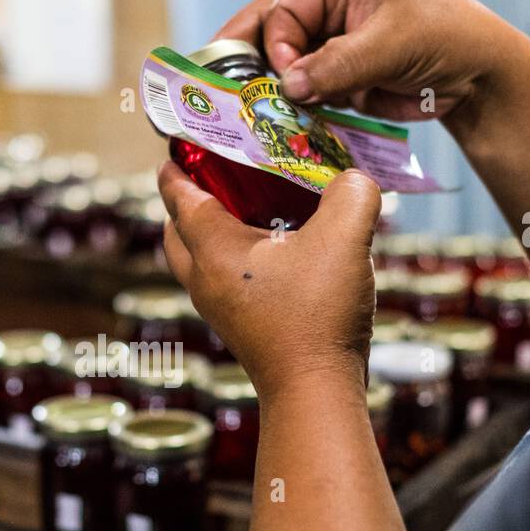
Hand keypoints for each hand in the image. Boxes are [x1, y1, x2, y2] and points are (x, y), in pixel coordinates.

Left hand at [159, 161, 380, 398]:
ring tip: (251, 204)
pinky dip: (235, 256)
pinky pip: (223, 279)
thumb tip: (352, 179)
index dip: (178, 161)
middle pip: (177, 229)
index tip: (183, 137)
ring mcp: (219, 307)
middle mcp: (204, 278)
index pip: (178, 194)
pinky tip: (278, 248)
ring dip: (212, 229)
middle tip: (218, 171)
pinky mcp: (240, 325)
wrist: (315, 393)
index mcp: (212, 249)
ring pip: (198, 257)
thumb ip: (351, 194)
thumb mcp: (344, 239)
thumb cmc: (318, 316)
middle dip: (189, 197)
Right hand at [217, 0, 520, 122]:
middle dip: (246, 59)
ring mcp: (331, 51)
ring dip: (267, 91)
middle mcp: (329, 15)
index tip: (281, 75)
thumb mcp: (391, 44)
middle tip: (214, 86)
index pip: (286, 8)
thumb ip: (338, 64)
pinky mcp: (338, 85)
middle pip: (272, 33)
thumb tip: (288, 86)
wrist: (478, 77)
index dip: (276, 42)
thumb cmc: (445, 36)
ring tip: (241, 114)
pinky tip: (273, 127)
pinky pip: (303, 98)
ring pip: (284, 70)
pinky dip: (290, 113)